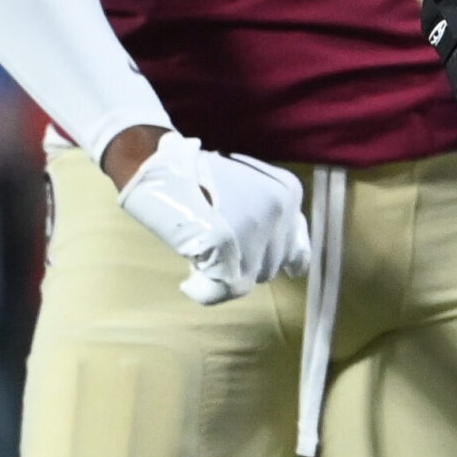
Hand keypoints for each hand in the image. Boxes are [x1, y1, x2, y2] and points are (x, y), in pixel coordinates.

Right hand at [114, 131, 312, 305]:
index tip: (257, 262)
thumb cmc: (199, 178)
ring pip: (249, 278)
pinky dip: (204, 290)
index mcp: (288, 193)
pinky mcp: (225, 243)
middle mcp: (279, 210)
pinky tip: (190, 282)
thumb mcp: (249, 188)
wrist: (160, 166)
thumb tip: (295, 266)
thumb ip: (273, 219)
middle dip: (244, 264)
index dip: (274, 259)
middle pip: (271, 265)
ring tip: (201, 254)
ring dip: (225, 274)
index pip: (295, 247)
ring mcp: (254, 227)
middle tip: (215, 250)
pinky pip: (222, 287)